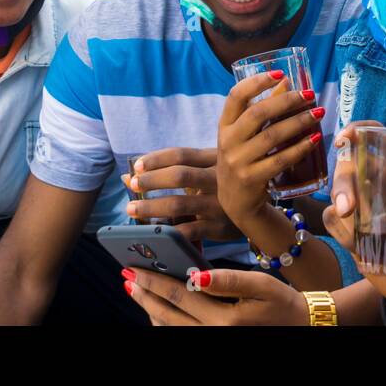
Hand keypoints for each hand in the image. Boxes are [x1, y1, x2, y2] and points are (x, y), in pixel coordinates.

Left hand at [123, 147, 242, 241]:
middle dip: (152, 180)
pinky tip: (152, 231)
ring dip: (151, 207)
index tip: (136, 166)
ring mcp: (219, 204)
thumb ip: (168, 171)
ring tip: (131, 210)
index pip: (181, 154)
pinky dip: (167, 231)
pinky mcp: (219, 228)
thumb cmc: (221, 187)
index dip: (157, 159)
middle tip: (133, 185)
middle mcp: (218, 179)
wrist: (258, 213)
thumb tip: (127, 175)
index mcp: (214, 160)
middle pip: (180, 175)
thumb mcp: (201, 172)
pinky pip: (188, 230)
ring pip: (179, 204)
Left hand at [124, 267, 310, 325]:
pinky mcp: (213, 341)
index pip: (178, 296)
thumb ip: (228, 281)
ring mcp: (211, 342)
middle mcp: (212, 336)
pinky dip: (166, 323)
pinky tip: (158, 311)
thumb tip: (195, 275)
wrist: (300, 327)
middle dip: (145, 295)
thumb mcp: (261, 285)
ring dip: (151, 310)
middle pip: (167, 316)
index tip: (134, 268)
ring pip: (170, 329)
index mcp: (223, 320)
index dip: (154, 281)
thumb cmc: (282, 303)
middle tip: (126, 278)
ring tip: (137, 292)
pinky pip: (181, 335)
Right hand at [215, 70, 323, 228]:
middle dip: (286, 101)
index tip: (279, 73)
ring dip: (298, 122)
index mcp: (224, 125)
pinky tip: (314, 139)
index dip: (256, 82)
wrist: (235, 202)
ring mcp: (238, 162)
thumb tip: (286, 80)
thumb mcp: (246, 134)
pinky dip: (299, 148)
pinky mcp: (251, 179)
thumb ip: (264, 108)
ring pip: (272, 137)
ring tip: (318, 113)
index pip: (235, 96)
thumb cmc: (244, 158)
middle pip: (257, 114)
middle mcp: (228, 141)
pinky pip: (280, 160)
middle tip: (309, 95)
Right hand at [324, 137, 385, 318]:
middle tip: (349, 207)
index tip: (346, 138)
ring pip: (338, 191)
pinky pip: (333, 218)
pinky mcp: (352, 230)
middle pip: (350, 164)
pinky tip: (356, 244)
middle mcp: (382, 185)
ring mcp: (365, 207)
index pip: (378, 138)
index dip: (360, 132)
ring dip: (340, 205)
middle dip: (343, 180)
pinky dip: (339, 227)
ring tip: (355, 233)